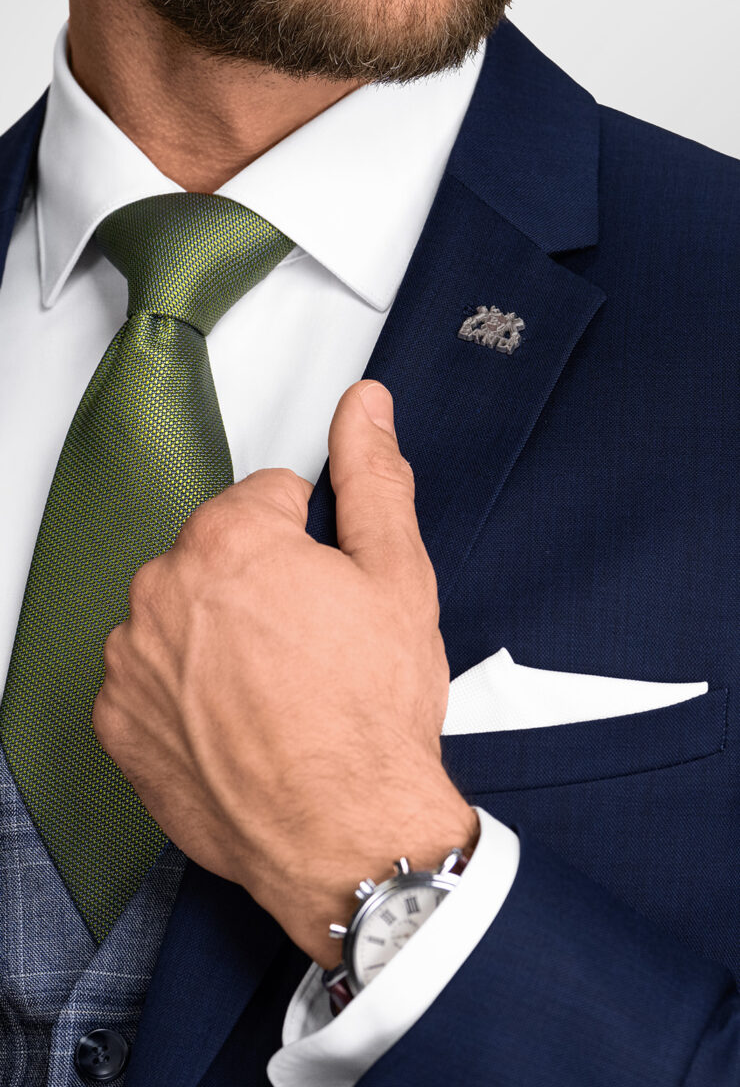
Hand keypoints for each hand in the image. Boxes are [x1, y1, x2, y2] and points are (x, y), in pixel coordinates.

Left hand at [93, 380, 476, 966]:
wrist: (345, 836)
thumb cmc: (370, 716)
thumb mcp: (398, 578)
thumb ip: (373, 477)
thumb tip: (365, 407)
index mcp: (230, 537)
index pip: (270, 496)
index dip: (315, 541)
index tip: (331, 590)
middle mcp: (164, 588)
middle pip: (220, 552)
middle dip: (264, 582)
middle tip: (314, 645)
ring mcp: (133, 657)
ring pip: (183, 612)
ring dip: (220, 634)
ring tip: (278, 689)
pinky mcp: (119, 719)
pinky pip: (151, 675)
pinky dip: (186, 689)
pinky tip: (237, 720)